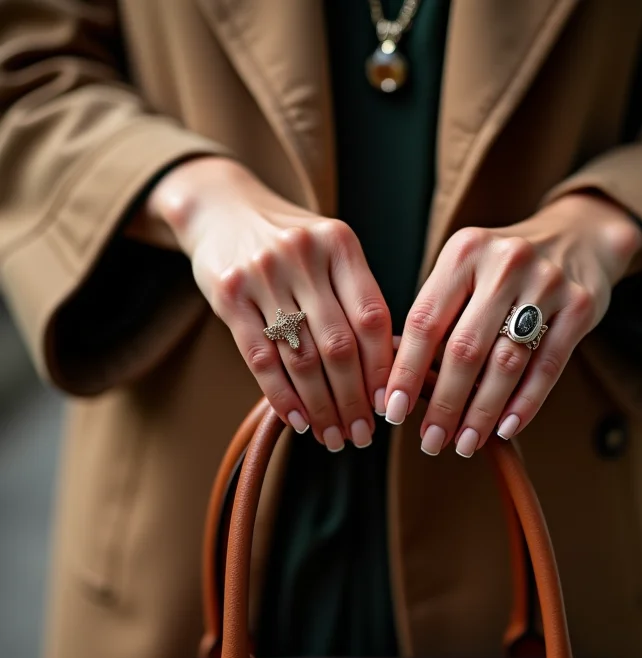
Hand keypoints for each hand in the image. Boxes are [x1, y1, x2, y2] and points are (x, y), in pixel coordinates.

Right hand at [147, 157, 392, 450]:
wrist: (223, 209)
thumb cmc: (291, 244)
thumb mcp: (330, 253)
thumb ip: (356, 299)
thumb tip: (389, 372)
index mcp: (340, 244)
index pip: (372, 318)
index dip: (383, 369)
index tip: (388, 407)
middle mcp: (303, 254)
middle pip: (338, 345)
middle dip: (354, 400)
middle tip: (361, 435)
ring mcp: (262, 273)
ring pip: (300, 357)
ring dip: (321, 407)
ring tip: (333, 436)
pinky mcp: (228, 293)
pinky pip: (260, 357)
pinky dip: (281, 396)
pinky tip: (297, 420)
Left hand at [384, 193, 641, 456]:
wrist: (577, 237)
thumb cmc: (503, 269)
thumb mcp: (466, 271)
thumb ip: (438, 316)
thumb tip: (400, 383)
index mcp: (464, 253)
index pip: (425, 322)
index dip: (407, 372)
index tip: (393, 412)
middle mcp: (504, 262)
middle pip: (465, 348)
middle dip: (444, 404)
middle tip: (431, 441)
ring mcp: (547, 282)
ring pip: (506, 362)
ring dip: (482, 412)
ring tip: (465, 443)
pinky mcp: (580, 305)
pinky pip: (548, 366)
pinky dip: (525, 403)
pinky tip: (506, 428)